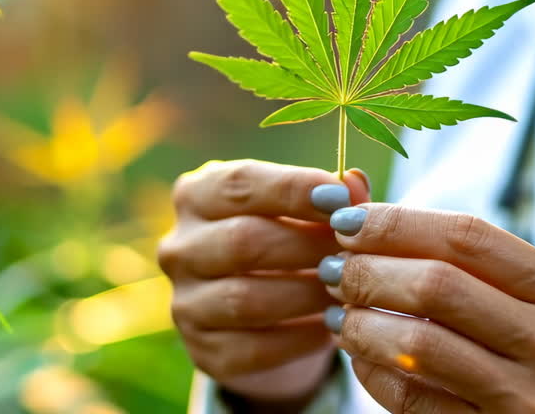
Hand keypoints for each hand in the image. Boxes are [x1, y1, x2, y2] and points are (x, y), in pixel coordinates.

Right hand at [157, 159, 369, 402]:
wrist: (267, 314)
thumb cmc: (289, 241)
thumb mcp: (304, 210)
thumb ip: (330, 196)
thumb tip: (355, 184)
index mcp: (196, 195)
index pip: (239, 184)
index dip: (292, 188)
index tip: (341, 198)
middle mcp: (179, 248)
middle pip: (242, 241)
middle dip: (306, 245)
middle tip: (352, 251)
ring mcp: (185, 302)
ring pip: (246, 299)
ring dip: (307, 294)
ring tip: (347, 289)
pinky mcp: (203, 351)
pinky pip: (255, 348)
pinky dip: (301, 338)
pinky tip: (331, 326)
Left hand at [320, 204, 534, 412]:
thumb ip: (468, 258)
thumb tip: (357, 188)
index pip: (467, 236)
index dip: (395, 222)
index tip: (346, 220)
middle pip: (437, 285)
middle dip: (367, 272)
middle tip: (332, 269)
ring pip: (420, 345)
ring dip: (361, 324)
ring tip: (337, 313)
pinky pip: (416, 401)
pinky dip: (374, 375)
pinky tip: (359, 359)